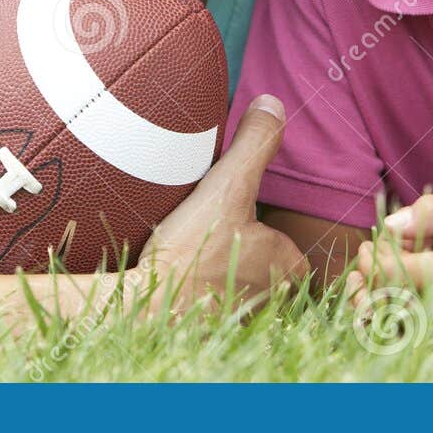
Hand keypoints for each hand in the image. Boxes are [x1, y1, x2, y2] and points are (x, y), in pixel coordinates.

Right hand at [135, 95, 307, 311]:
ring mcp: (243, 317)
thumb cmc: (192, 253)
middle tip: (201, 231)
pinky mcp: (212, 330)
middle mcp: (274, 298)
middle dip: (232, 242)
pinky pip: (211, 300)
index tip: (223, 215)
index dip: (250, 216)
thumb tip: (274, 103)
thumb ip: (254, 145)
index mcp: (289, 266)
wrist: (143, 313)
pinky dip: (196, 287)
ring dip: (213, 265)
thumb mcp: (227, 187)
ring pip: (233, 277)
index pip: (280, 231)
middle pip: (256, 254)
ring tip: (187, 251)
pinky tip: (174, 274)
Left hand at [345, 194, 432, 324]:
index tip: (372, 240)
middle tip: (373, 251)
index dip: (370, 255)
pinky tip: (380, 290)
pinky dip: (381, 310)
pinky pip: (397, 327)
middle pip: (379, 297)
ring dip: (370, 293)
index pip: (385, 273)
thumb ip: (431, 211)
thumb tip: (388, 225)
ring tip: (368, 271)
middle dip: (368, 271)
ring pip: (384, 318)